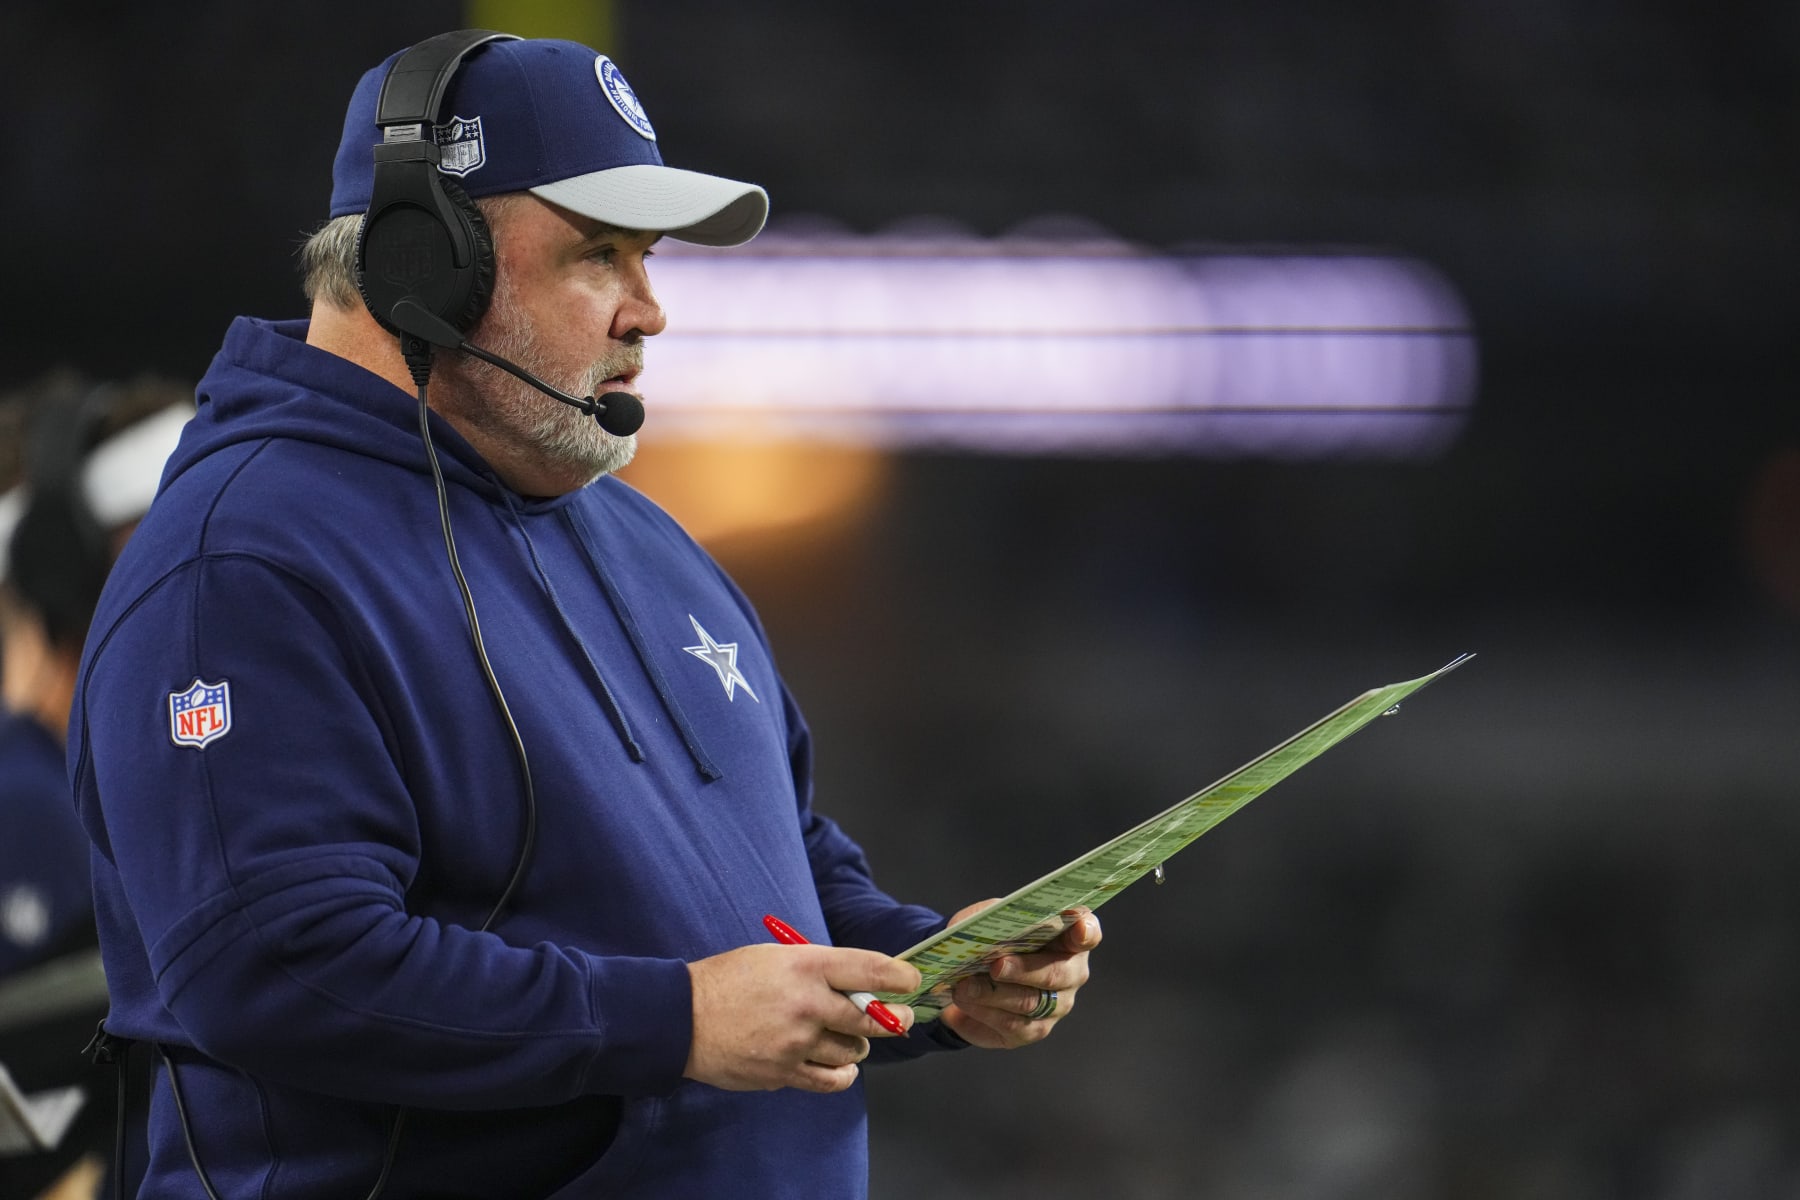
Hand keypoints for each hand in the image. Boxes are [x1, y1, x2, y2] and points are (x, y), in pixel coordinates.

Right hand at [684, 943, 919, 1092]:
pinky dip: (842, 1075)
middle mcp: (806, 1004)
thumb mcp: (774, 956)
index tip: (911, 980)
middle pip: (870, 1018)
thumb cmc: (728, 980)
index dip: (899, 976)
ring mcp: (796, 1043)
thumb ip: (818, 968)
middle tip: (900, 1017)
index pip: (869, 968)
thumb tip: (860, 982)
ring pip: (853, 1052)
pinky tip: (842, 1068)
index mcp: (805, 965)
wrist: (681, 1018)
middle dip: (892, 1018)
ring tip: (850, 1039)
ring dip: (858, 1046)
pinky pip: (830, 1080)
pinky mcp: (783, 1073)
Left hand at [939, 900, 1101, 1049]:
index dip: (1085, 930)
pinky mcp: (1033, 1030)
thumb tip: (986, 929)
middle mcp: (1071, 973)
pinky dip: (983, 1013)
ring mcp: (1056, 1006)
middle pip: (1055, 974)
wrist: (970, 971)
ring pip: (1030, 1004)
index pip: (1087, 933)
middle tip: (996, 966)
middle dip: (1023, 970)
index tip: (1078, 926)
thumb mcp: (991, 918)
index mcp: (1068, 937)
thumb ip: (995, 920)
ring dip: (994, 995)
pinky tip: (962, 1003)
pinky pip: (1011, 1026)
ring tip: (964, 987)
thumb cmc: (992, 937)